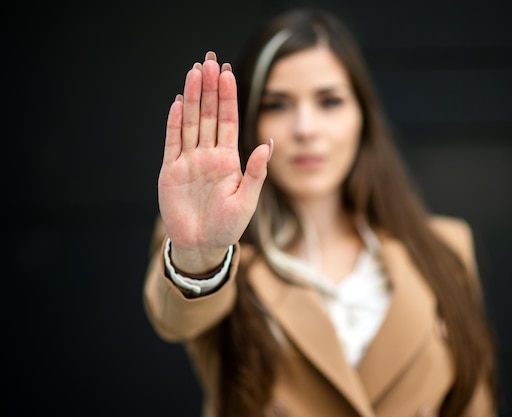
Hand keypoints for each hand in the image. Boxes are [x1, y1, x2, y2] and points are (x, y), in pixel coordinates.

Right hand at [157, 52, 272, 273]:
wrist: (202, 245)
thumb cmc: (228, 226)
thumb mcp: (246, 200)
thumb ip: (256, 172)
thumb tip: (269, 145)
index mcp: (228, 159)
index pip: (228, 121)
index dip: (228, 97)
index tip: (228, 73)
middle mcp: (208, 155)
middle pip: (208, 115)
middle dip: (210, 88)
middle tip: (210, 60)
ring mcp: (188, 161)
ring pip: (190, 122)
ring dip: (192, 98)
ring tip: (194, 72)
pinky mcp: (170, 171)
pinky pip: (172, 142)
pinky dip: (174, 124)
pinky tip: (177, 103)